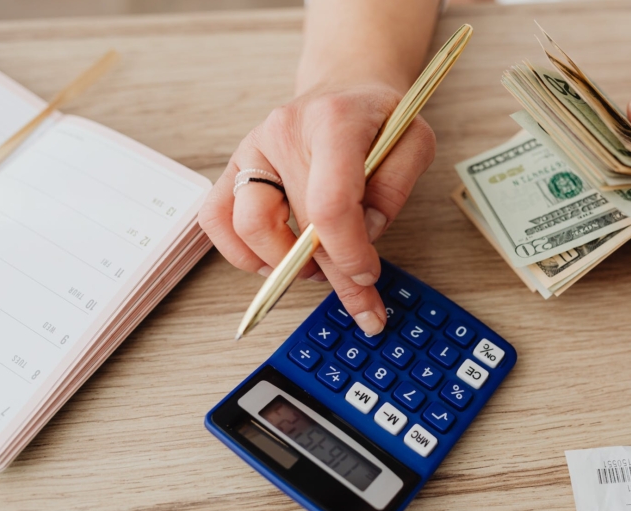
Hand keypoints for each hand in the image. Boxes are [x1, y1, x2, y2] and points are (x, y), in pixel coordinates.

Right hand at [198, 83, 435, 333]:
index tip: (367, 276)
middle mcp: (283, 132)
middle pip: (297, 225)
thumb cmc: (379, 119)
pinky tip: (276, 260)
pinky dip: (242, 252)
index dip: (348, 253)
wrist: (345, 88)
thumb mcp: (414, 142)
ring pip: (247, 227)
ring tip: (317, 268)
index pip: (330, 203)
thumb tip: (364, 236)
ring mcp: (252, 149)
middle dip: (333, 275)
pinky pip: (216, 219)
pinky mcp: (235, 167)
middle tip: (361, 302)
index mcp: (333, 122)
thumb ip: (396, 189)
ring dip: (283, 264)